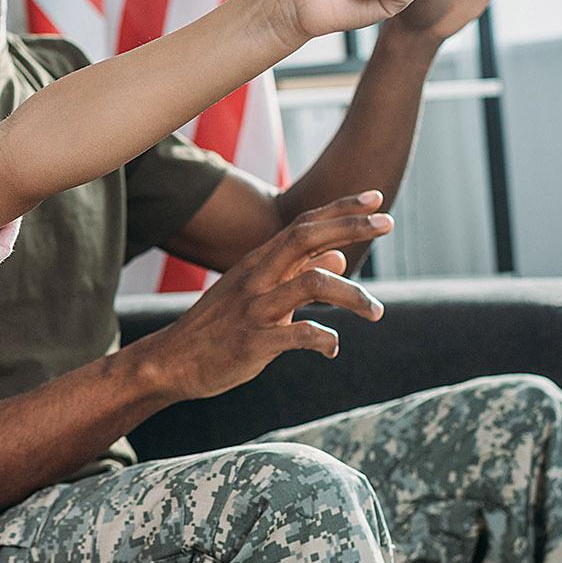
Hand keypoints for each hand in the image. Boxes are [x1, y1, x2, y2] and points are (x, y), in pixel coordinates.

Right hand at [132, 192, 395, 401]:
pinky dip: (324, 339)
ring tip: (377, 312)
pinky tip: (332, 348)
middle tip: (388, 223)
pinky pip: (299, 334)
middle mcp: (257, 277)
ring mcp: (255, 308)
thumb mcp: (258, 293)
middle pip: (306, 238)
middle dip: (349, 227)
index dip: (340, 209)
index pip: (303, 224)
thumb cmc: (220, 327)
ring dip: (352, 295)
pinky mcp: (254, 341)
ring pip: (312, 285)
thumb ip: (296, 274)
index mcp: (258, 262)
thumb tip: (337, 258)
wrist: (172, 362)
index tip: (376, 200)